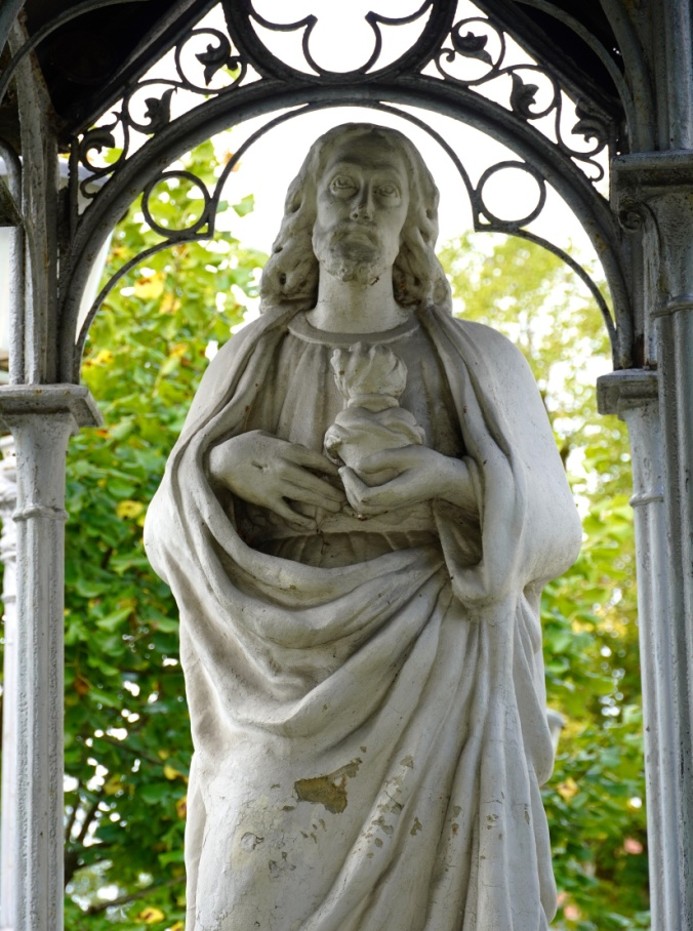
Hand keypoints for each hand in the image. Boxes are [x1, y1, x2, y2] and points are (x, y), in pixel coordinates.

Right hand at [208, 430, 345, 529]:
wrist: (219, 460)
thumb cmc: (243, 445)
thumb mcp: (268, 437)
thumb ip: (287, 444)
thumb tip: (302, 451)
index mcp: (288, 450)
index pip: (318, 461)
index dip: (333, 471)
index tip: (342, 477)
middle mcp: (286, 467)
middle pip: (317, 482)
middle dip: (334, 492)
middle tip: (346, 499)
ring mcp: (277, 484)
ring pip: (307, 496)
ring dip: (324, 503)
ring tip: (337, 508)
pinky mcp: (267, 499)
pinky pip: (288, 512)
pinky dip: (300, 519)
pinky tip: (311, 524)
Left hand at [339, 445, 477, 517]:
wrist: (446, 479)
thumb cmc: (429, 464)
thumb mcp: (408, 454)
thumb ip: (383, 459)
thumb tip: (359, 466)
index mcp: (395, 494)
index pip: (364, 497)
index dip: (351, 484)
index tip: (346, 467)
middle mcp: (392, 505)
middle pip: (361, 507)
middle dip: (348, 489)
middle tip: (343, 470)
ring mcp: (393, 507)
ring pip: (364, 511)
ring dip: (352, 495)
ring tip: (348, 476)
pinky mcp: (393, 506)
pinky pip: (371, 508)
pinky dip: (359, 498)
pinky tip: (358, 483)